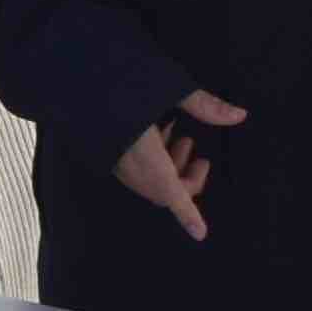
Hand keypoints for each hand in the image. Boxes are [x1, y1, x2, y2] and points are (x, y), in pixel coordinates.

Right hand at [116, 92, 246, 242]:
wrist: (72, 76)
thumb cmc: (121, 82)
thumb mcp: (169, 89)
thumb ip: (204, 105)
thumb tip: (239, 115)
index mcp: (147, 156)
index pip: (174, 195)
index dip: (189, 216)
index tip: (201, 233)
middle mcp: (130, 166)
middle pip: (165, 191)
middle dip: (187, 179)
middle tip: (199, 154)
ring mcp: (115, 162)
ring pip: (150, 181)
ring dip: (172, 168)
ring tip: (180, 137)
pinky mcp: (106, 154)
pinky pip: (136, 170)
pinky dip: (155, 161)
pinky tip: (157, 132)